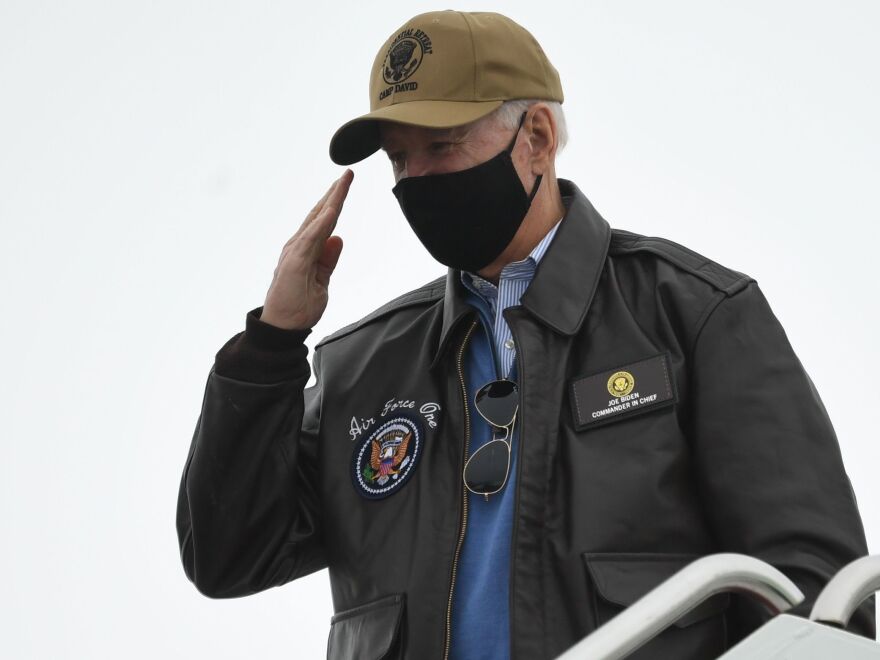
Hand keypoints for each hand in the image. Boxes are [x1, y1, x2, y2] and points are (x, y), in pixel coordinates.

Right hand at [260, 169, 352, 329]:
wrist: (281, 328)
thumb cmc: (298, 307)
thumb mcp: (321, 283)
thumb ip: (328, 261)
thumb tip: (338, 239)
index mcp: (307, 250)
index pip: (325, 222)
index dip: (336, 203)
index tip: (346, 185)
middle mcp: (298, 246)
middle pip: (320, 215)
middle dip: (334, 194)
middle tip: (348, 174)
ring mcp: (295, 253)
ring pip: (316, 221)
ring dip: (330, 201)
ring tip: (342, 183)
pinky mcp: (294, 262)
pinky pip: (310, 238)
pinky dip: (321, 224)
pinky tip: (332, 210)